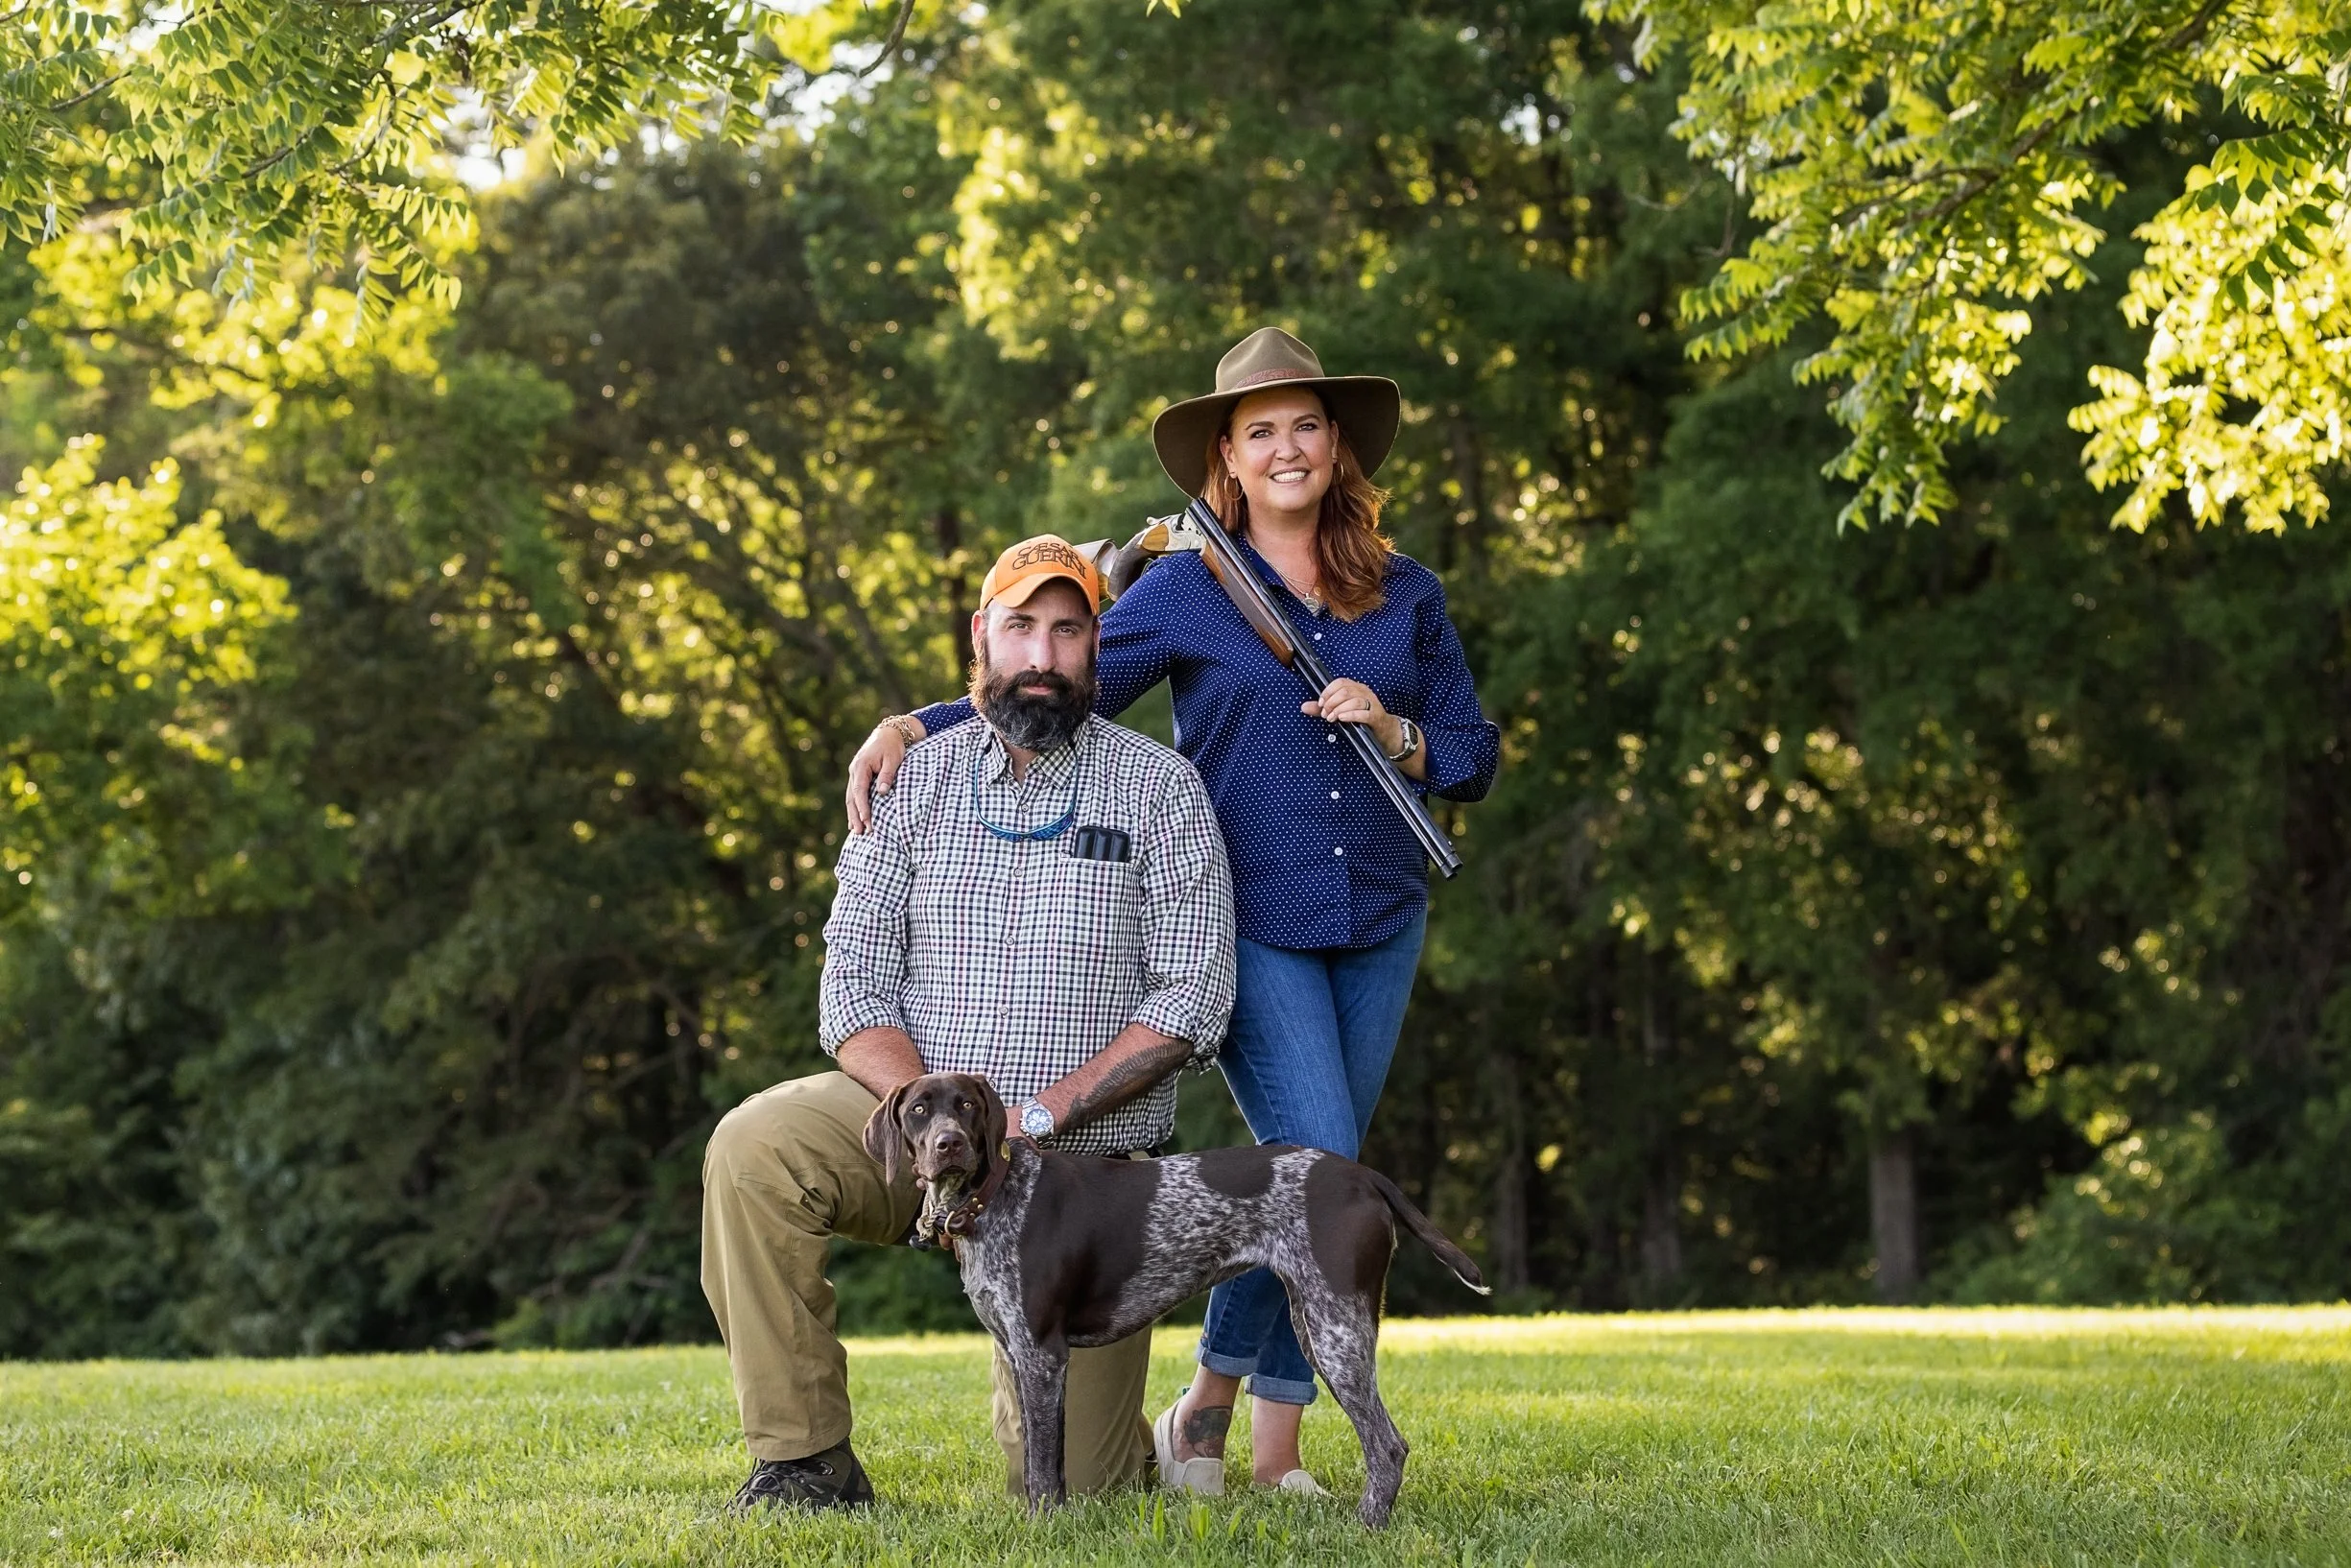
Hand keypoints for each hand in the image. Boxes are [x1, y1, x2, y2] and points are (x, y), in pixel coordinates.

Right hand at [846, 717, 921, 833]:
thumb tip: (882, 793)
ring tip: (855, 831)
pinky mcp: (858, 775)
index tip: (867, 821)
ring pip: (851, 797)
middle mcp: (854, 770)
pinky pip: (854, 794)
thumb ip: (887, 776)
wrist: (889, 733)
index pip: (860, 791)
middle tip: (859, 832)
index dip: (862, 808)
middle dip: (855, 816)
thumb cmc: (893, 746)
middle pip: (852, 797)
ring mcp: (854, 773)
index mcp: (861, 766)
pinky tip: (855, 819)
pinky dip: (854, 807)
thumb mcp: (893, 759)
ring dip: (853, 814)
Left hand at [1303, 678, 1401, 755]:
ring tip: (1332, 718)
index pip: (1340, 682)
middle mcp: (1365, 692)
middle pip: (1345, 691)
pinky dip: (1351, 715)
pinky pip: (1364, 713)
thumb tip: (1304, 707)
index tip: (1320, 703)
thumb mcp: (1341, 711)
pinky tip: (1342, 718)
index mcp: (1356, 687)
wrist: (1384, 731)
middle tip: (1325, 714)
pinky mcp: (1376, 716)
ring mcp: (1372, 704)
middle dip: (1332, 702)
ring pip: (1354, 701)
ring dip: (1339, 709)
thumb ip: (1323, 709)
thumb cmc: (1362, 718)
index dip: (1328, 691)